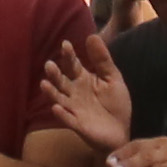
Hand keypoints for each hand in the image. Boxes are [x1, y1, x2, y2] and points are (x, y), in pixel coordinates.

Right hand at [40, 23, 131, 160]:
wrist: (122, 131)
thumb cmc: (116, 104)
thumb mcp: (113, 78)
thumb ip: (103, 60)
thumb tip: (92, 36)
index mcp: (83, 79)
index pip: (73, 64)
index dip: (69, 55)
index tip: (66, 44)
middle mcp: (74, 92)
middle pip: (61, 81)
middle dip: (55, 74)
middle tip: (49, 64)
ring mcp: (74, 108)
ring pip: (59, 98)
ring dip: (51, 92)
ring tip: (45, 84)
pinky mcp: (77, 125)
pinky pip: (67, 119)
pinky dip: (61, 114)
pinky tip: (56, 107)